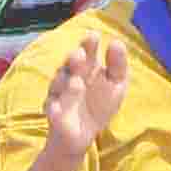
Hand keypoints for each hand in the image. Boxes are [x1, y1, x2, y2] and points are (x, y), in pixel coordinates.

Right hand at [40, 33, 129, 154]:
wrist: (83, 135)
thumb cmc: (100, 104)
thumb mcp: (116, 85)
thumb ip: (118, 65)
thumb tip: (116, 41)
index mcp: (86, 67)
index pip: (86, 51)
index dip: (89, 45)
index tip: (94, 36)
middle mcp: (70, 77)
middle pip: (70, 65)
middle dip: (74, 61)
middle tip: (80, 55)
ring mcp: (60, 95)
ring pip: (58, 85)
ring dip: (65, 83)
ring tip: (77, 83)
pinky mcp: (54, 114)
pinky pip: (52, 110)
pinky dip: (54, 109)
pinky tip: (58, 108)